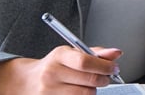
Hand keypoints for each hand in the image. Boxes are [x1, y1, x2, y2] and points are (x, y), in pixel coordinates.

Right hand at [0, 46, 121, 93]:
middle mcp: (52, 73)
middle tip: (107, 77)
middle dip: (104, 79)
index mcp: (59, 56)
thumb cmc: (54, 65)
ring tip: (89, 84)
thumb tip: (116, 53)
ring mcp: (49, 91)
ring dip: (93, 90)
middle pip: (89, 80)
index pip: (85, 61)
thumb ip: (95, 53)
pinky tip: (79, 91)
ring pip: (86, 94)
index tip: (114, 68)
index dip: (105, 66)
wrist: (27, 81)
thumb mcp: (71, 53)